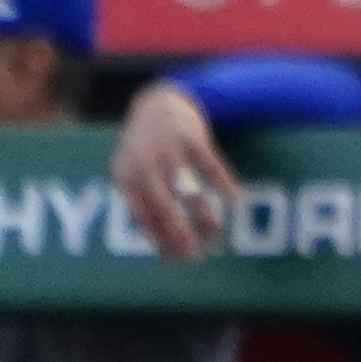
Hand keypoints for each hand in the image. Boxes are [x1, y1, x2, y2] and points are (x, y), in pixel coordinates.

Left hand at [110, 81, 248, 259]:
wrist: (157, 103)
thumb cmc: (145, 148)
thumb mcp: (132, 172)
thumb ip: (142, 201)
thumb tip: (160, 243)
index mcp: (125, 178)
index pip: (143, 219)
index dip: (162, 241)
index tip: (179, 258)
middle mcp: (143, 166)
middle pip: (162, 210)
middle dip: (180, 236)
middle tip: (196, 254)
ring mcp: (168, 151)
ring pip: (187, 192)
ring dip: (203, 217)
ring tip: (217, 235)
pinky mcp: (192, 138)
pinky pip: (210, 167)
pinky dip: (223, 185)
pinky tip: (235, 201)